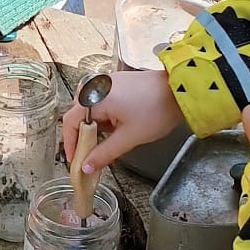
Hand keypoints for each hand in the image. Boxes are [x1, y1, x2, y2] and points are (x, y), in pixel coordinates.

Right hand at [62, 67, 178, 173]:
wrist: (180, 90)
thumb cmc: (156, 111)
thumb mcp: (129, 137)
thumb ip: (104, 153)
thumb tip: (86, 167)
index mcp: (95, 98)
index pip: (69, 122)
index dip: (70, 144)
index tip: (75, 160)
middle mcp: (96, 86)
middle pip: (79, 115)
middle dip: (84, 137)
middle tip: (92, 155)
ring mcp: (107, 82)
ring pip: (91, 109)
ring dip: (95, 127)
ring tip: (108, 142)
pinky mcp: (117, 82)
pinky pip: (102, 101)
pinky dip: (104, 116)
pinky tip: (117, 127)